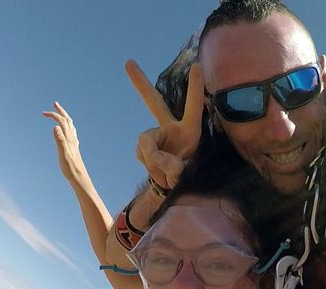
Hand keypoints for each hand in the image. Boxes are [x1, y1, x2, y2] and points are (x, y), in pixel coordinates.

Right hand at [43, 101, 88, 183]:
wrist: (79, 178)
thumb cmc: (70, 168)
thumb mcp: (63, 153)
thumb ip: (60, 140)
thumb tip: (56, 126)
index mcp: (69, 138)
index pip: (61, 121)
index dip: (53, 115)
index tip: (43, 113)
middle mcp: (72, 139)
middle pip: (68, 120)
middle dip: (61, 111)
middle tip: (54, 104)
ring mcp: (74, 143)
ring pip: (71, 126)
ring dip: (65, 117)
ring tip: (60, 114)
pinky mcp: (74, 149)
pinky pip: (72, 134)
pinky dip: (68, 128)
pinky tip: (68, 132)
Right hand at [126, 59, 204, 188]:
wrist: (174, 188)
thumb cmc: (189, 176)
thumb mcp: (188, 172)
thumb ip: (175, 166)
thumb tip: (158, 159)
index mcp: (190, 130)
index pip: (193, 106)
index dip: (195, 88)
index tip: (196, 65)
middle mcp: (171, 128)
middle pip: (154, 102)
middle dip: (141, 83)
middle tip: (129, 63)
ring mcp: (156, 138)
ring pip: (146, 143)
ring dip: (155, 161)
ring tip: (169, 174)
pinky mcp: (144, 149)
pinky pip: (142, 154)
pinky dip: (150, 166)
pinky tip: (159, 173)